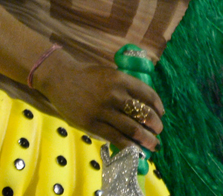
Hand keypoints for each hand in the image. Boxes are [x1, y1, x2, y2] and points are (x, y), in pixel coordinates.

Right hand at [32, 47, 163, 151]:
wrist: (61, 78)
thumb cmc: (86, 75)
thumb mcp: (108, 73)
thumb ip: (123, 85)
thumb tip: (142, 101)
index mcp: (120, 78)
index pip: (147, 93)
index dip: (157, 105)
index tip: (161, 114)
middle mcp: (114, 94)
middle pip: (142, 112)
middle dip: (155, 125)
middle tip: (159, 131)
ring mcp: (103, 110)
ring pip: (131, 128)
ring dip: (146, 138)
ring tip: (152, 144)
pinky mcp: (92, 124)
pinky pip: (115, 138)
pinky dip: (128, 145)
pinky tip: (135, 149)